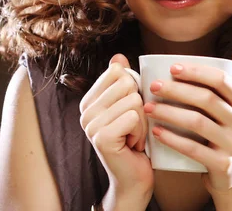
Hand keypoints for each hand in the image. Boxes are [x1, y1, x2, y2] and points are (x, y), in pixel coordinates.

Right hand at [79, 54, 152, 202]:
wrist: (134, 177)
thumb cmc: (136, 139)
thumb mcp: (131, 105)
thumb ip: (124, 81)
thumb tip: (118, 56)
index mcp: (90, 100)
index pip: (117, 71)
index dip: (134, 89)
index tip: (130, 110)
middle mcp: (85, 111)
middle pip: (128, 84)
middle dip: (141, 106)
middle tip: (134, 126)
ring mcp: (91, 125)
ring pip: (134, 101)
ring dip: (143, 121)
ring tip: (134, 135)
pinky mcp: (102, 137)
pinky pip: (134, 117)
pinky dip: (142, 131)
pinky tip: (133, 144)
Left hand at [143, 42, 231, 192]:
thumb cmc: (230, 134)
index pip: (221, 80)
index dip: (196, 72)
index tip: (172, 67)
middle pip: (207, 100)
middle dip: (177, 90)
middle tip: (153, 86)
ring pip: (198, 123)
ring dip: (170, 113)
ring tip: (149, 107)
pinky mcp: (223, 166)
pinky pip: (194, 150)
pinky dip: (173, 139)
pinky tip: (156, 132)